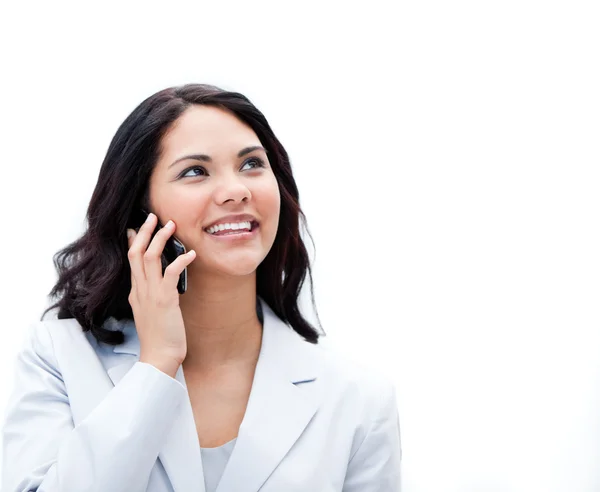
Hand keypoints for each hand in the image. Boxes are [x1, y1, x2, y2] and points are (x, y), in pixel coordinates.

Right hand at [126, 212, 195, 376]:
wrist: (159, 357)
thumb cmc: (159, 338)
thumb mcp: (150, 312)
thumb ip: (150, 296)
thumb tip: (156, 285)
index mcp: (135, 292)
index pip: (131, 260)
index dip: (133, 241)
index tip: (135, 227)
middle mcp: (140, 290)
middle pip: (136, 253)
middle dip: (144, 232)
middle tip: (153, 216)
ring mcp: (150, 294)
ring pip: (150, 257)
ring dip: (159, 238)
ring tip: (170, 225)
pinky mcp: (164, 300)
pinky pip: (170, 273)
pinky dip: (180, 260)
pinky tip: (191, 254)